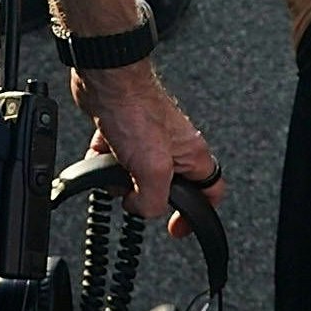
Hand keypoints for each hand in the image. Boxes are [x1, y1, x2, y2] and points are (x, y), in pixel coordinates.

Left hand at [69, 62, 225, 235]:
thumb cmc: (136, 112)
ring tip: (112, 165)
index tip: (177, 228)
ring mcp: (149, 138)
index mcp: (193, 154)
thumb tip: (139, 209)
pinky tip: (100, 150)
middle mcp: (175, 146)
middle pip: (165, 189)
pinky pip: (114, 159)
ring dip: (118, 176)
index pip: (211, 194)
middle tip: (132, 188)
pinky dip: (103, 159)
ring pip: (135, 175)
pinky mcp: (125, 131)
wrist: (107, 81)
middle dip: (142, 193)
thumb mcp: (153, 171)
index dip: (196, 216)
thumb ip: (153, 201)